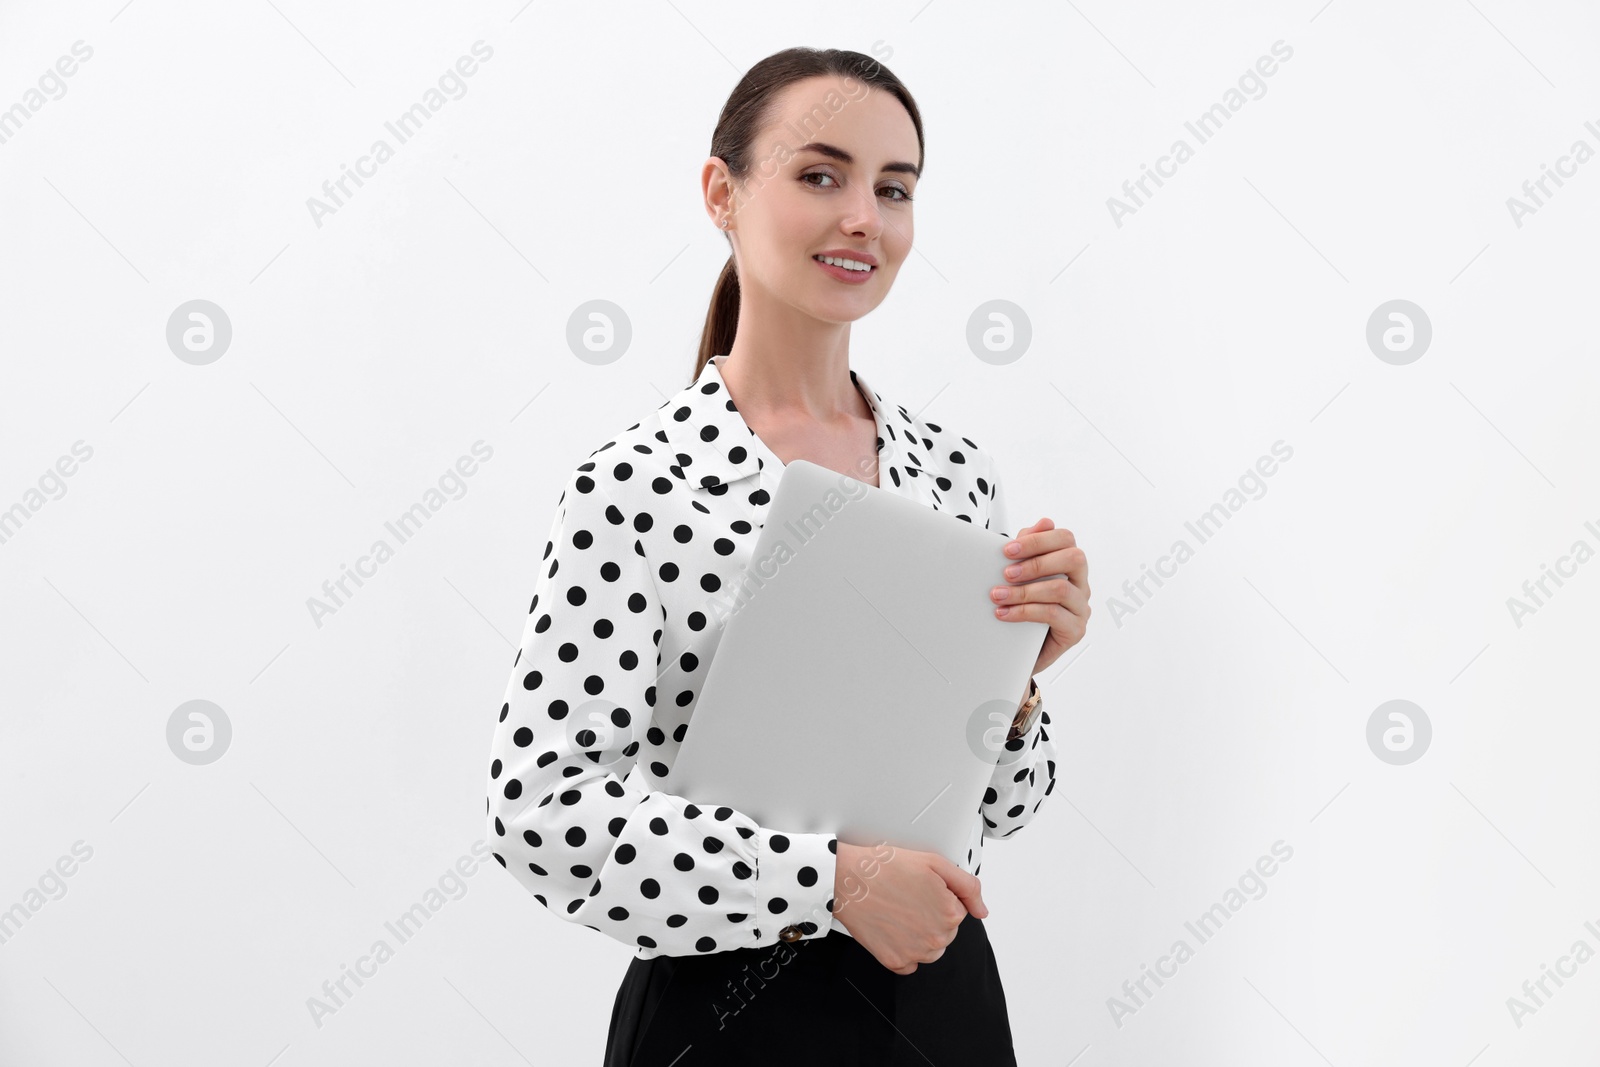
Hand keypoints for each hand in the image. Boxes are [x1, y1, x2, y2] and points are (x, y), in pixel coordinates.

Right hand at [832, 841, 986, 974]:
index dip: (939, 896)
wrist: (848, 879)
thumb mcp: (935, 863)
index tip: (921, 888)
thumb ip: (968, 887)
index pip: (957, 911)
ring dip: (921, 935)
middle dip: (932, 916)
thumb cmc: (886, 867)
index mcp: (950, 913)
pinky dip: (903, 949)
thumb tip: (982, 911)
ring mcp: (915, 952)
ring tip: (900, 912)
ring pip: (931, 949)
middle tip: (908, 897)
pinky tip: (892, 928)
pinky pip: (910, 964)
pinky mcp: (895, 961)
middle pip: (946, 931)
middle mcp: (936, 937)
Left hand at [992, 517, 1089, 676]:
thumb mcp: (1023, 576)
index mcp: (1070, 565)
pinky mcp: (1075, 630)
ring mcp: (1081, 607)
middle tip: (1006, 573)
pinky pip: (1054, 615)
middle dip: (1035, 563)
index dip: (1038, 540)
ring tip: (998, 595)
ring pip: (1061, 589)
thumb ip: (1030, 549)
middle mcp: (1081, 584)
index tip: (1008, 549)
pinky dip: (1025, 612)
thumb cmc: (1025, 608)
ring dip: (1024, 591)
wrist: (1022, 650)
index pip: (1066, 539)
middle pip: (1073, 559)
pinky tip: (1005, 613)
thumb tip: (1045, 521)